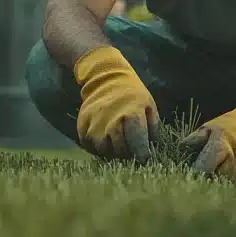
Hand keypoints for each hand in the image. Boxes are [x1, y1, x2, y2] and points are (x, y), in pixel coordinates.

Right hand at [73, 46, 160, 162]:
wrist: (105, 77)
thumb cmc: (132, 94)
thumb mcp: (149, 105)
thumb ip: (153, 128)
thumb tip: (152, 148)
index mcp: (131, 113)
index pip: (137, 142)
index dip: (141, 153)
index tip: (143, 158)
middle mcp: (111, 119)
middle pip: (120, 149)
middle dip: (127, 152)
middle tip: (130, 148)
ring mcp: (94, 122)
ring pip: (103, 149)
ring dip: (111, 150)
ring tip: (116, 141)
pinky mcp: (82, 124)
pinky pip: (89, 145)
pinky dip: (96, 146)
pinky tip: (104, 138)